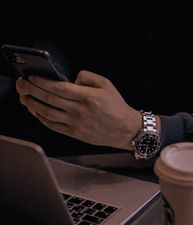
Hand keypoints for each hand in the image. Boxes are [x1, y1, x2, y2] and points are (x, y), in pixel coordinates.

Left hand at [16, 70, 141, 149]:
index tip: (32, 77)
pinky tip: (36, 112)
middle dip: (31, 90)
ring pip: (47, 113)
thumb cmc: (116, 107)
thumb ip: (87, 77)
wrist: (124, 129)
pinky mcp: (74, 133)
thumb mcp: (106, 84)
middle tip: (22, 85)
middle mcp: (79, 111)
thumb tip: (72, 79)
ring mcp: (75, 123)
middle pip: (48, 99)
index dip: (41, 82)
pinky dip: (41, 118)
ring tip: (24, 97)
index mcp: (87, 97)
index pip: (57, 88)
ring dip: (32, 104)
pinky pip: (53, 126)